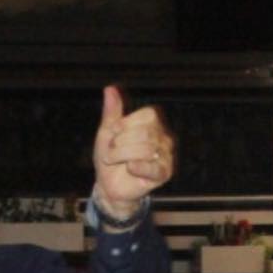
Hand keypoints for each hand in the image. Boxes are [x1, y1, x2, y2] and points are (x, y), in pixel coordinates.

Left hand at [93, 85, 173, 216]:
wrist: (109, 184)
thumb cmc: (110, 157)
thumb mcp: (107, 132)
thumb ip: (112, 111)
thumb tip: (110, 89)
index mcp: (152, 123)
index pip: (148, 115)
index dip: (126, 124)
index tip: (113, 134)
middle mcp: (163, 137)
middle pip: (146, 133)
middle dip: (121, 143)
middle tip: (111, 152)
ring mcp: (166, 155)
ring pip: (147, 149)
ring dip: (123, 156)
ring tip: (116, 161)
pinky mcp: (164, 173)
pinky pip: (152, 167)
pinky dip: (136, 167)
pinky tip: (130, 168)